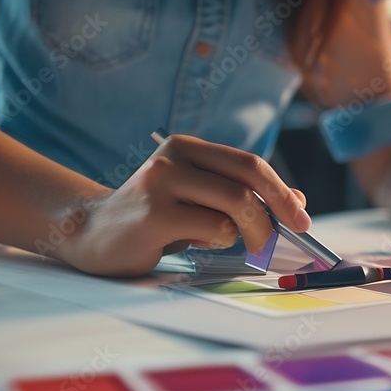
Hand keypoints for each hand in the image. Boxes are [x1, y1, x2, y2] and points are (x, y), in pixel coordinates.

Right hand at [61, 135, 309, 275]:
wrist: (90, 234)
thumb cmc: (153, 218)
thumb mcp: (198, 200)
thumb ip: (240, 196)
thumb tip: (298, 202)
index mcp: (186, 147)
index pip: (249, 163)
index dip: (281, 191)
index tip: (301, 217)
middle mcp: (173, 158)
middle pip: (247, 179)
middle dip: (277, 210)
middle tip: (287, 235)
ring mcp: (161, 184)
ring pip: (235, 206)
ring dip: (246, 233)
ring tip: (226, 242)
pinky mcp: (154, 214)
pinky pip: (213, 229)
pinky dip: (219, 242)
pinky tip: (194, 243)